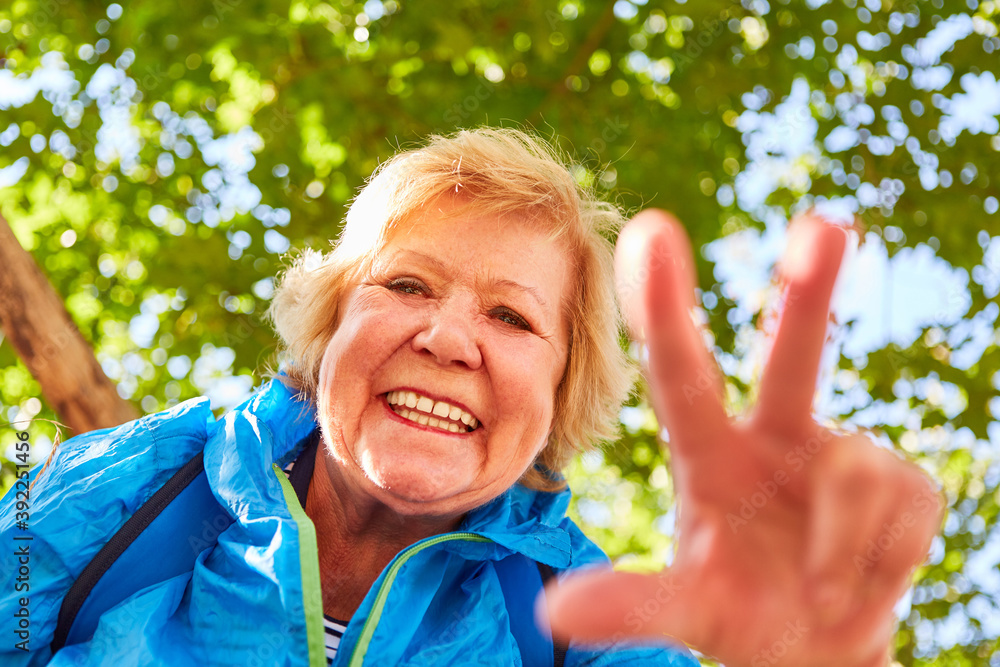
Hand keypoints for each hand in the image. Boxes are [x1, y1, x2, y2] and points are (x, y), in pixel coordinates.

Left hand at [546, 210, 943, 665]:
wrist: (816, 652)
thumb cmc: (740, 615)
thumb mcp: (685, 610)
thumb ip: (629, 607)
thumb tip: (552, 613)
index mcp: (709, 454)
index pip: (681, 374)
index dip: (665, 307)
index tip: (649, 231)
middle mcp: (774, 436)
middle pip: (793, 357)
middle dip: (808, 293)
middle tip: (825, 224)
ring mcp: (841, 455)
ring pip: (860, 471)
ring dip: (843, 554)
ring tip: (824, 596)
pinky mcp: (902, 484)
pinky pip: (904, 512)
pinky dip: (880, 566)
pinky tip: (862, 582)